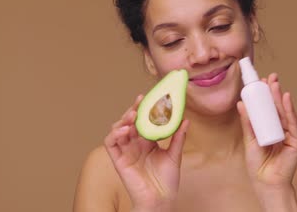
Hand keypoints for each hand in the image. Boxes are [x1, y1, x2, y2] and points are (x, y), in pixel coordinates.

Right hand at [104, 95, 188, 210]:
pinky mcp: (118, 160)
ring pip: (118, 129)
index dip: (144, 109)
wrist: (161, 200)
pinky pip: (110, 143)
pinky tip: (124, 129)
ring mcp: (125, 151)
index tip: (148, 97)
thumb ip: (178, 137)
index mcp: (147, 141)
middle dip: (133, 110)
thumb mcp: (175, 155)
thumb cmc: (167, 181)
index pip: (143, 121)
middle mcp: (135, 144)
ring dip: (123, 120)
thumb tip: (186, 120)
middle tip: (140, 102)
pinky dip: (114, 134)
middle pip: (129, 122)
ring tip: (133, 115)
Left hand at [236, 73, 296, 191]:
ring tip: (274, 84)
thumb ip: (247, 122)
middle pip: (277, 107)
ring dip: (280, 97)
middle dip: (273, 91)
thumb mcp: (249, 139)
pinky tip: (286, 98)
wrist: (265, 183)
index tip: (260, 81)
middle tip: (269, 77)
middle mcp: (282, 129)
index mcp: (270, 128)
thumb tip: (241, 104)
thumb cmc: (258, 164)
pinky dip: (290, 110)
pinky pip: (293, 123)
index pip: (268, 108)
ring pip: (285, 112)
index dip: (265, 94)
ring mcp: (290, 134)